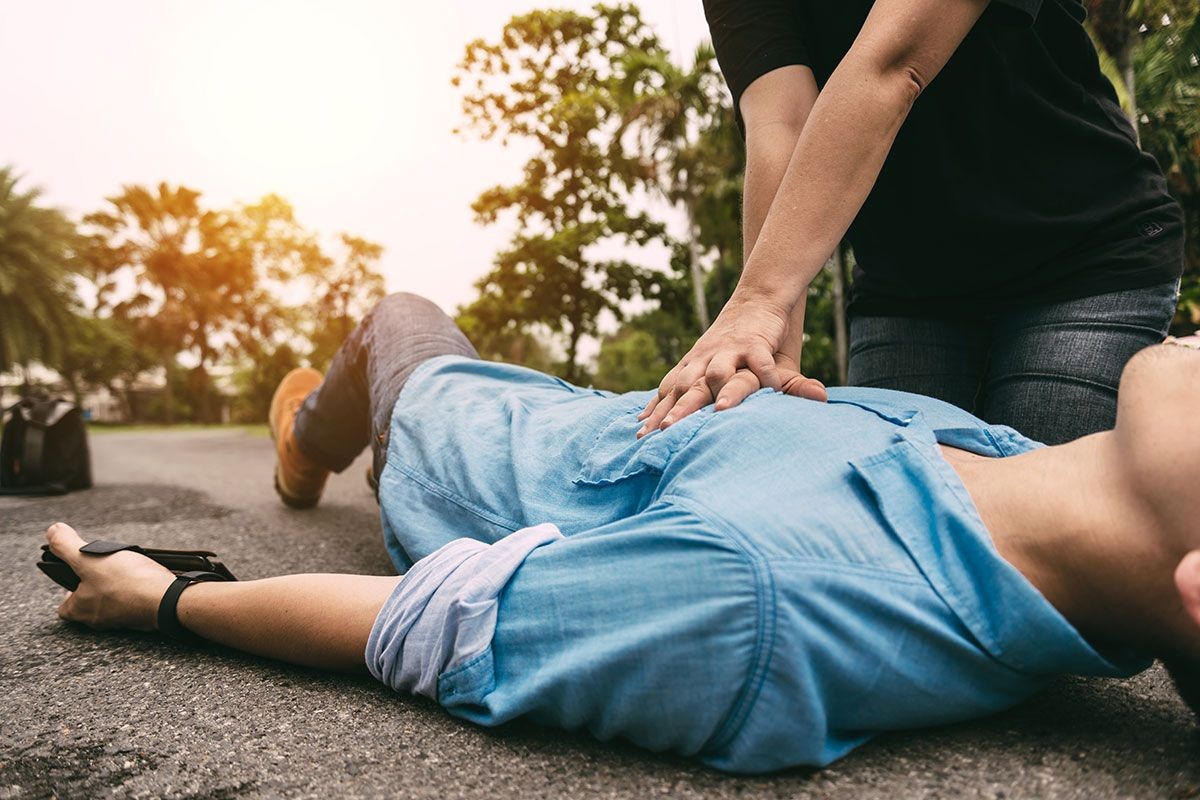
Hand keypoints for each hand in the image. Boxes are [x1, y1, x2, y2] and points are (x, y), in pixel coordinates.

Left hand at [46, 522, 175, 631]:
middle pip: (90, 604)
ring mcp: (124, 619)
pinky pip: (135, 602)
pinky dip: (136, 590)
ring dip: (117, 587)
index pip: (64, 607)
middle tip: (103, 567)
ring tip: (126, 568)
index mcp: (81, 610)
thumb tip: (52, 531)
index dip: (67, 590)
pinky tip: (144, 576)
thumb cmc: (126, 582)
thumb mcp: (88, 558)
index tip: (77, 574)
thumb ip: (66, 545)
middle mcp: (100, 620)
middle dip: (94, 585)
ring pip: (114, 603)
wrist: (168, 599)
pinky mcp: (144, 615)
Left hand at [637, 296, 789, 436]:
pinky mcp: (755, 343)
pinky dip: (766, 376)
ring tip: (719, 412)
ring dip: (717, 390)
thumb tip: (646, 416)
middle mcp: (705, 358)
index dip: (656, 413)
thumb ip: (680, 387)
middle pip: (687, 385)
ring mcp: (729, 350)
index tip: (642, 435)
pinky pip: (760, 362)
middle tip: (666, 430)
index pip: (668, 391)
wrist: (755, 299)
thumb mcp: (699, 361)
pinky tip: (772, 392)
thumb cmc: (726, 340)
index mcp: (691, 365)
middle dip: (677, 408)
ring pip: (718, 373)